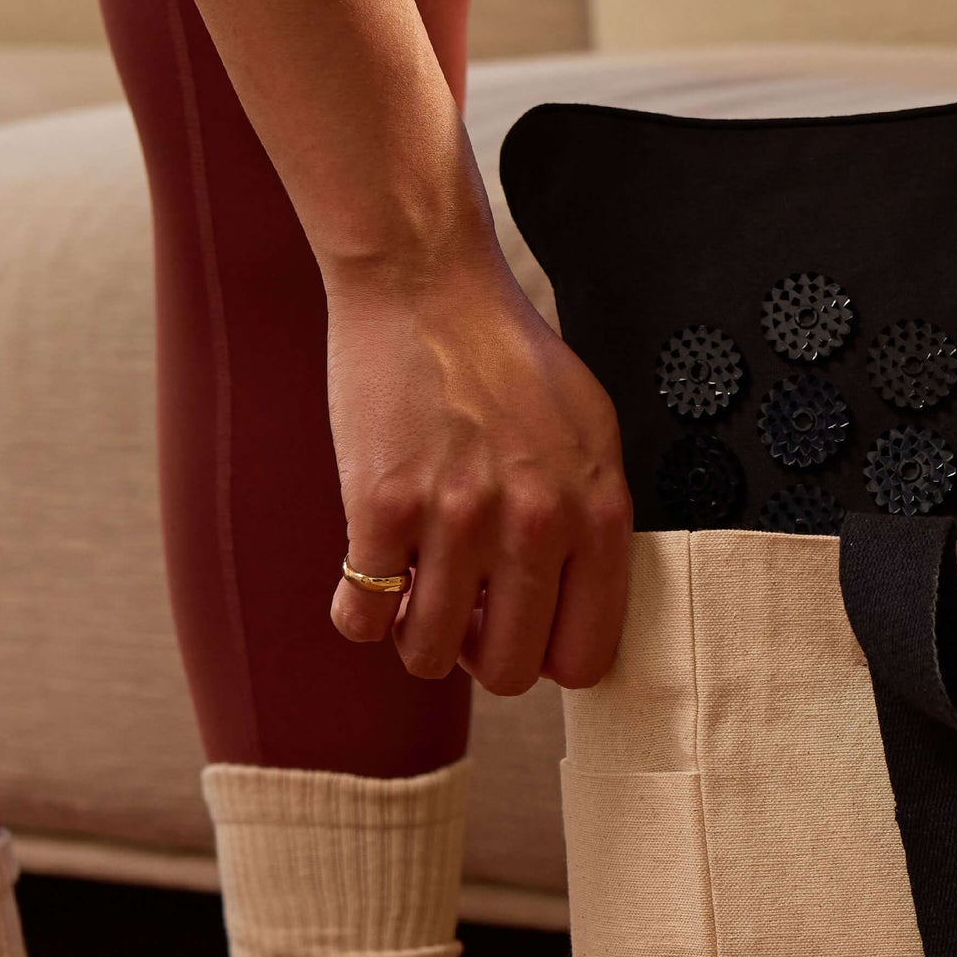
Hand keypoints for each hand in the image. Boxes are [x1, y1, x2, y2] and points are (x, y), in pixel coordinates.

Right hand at [326, 243, 632, 696]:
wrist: (427, 285)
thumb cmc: (510, 361)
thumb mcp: (591, 437)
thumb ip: (593, 524)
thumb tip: (579, 609)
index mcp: (596, 514)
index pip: (586, 655)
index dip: (547, 657)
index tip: (523, 631)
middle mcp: (534, 525)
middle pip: (509, 671)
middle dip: (482, 659)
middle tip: (466, 616)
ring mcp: (456, 519)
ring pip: (429, 654)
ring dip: (418, 638)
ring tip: (417, 592)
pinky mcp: (382, 506)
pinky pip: (362, 616)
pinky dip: (361, 611)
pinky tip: (371, 572)